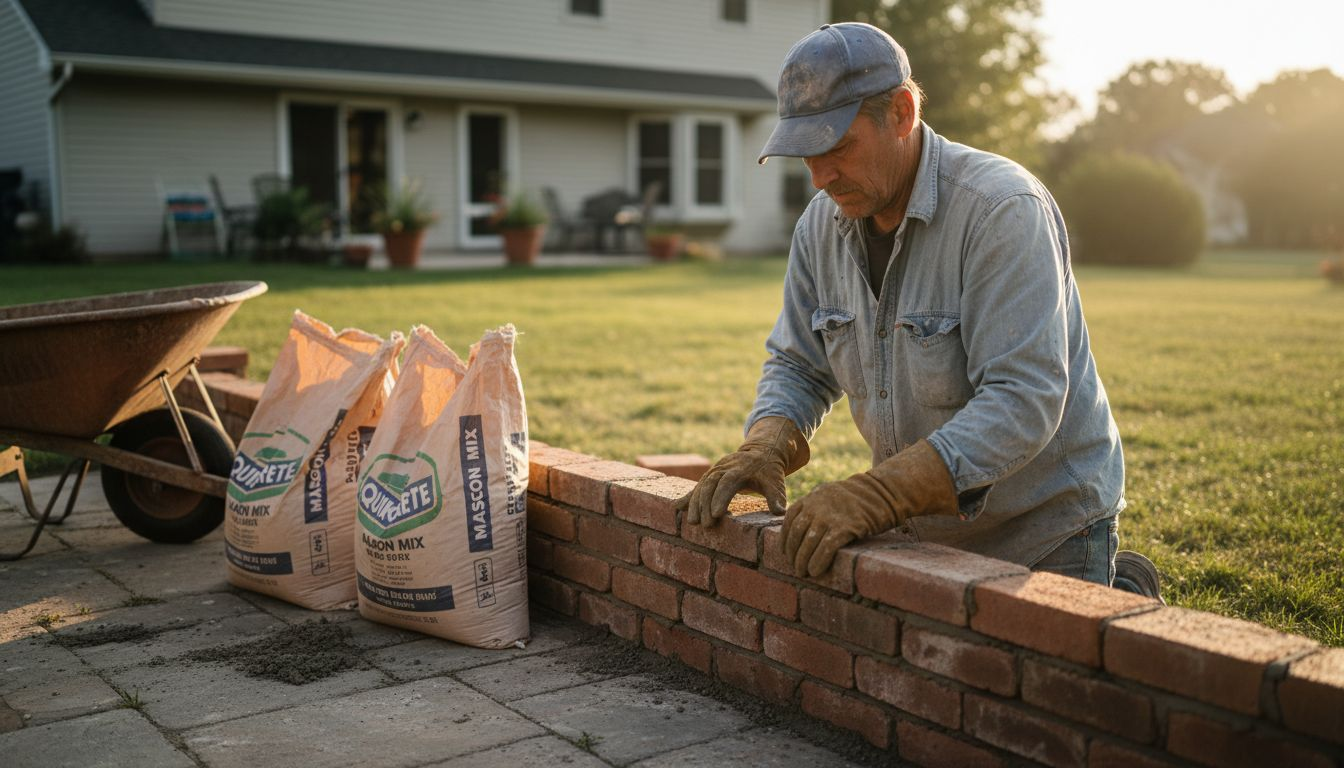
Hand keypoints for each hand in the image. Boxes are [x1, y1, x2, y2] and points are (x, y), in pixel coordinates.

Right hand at [676, 416, 807, 525]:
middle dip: (704, 504)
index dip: (720, 498)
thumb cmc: (769, 470)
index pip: (727, 482)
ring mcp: (715, 471)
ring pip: (701, 486)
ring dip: (694, 504)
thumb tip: (780, 512)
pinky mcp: (710, 476)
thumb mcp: (776, 481)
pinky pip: (697, 487)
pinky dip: (687, 497)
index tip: (716, 515)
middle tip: (704, 525)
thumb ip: (776, 496)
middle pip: (710, 484)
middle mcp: (724, 468)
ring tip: (692, 523)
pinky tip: (677, 509)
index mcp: (740, 469)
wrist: (761, 451)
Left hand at [780, 439, 958, 576]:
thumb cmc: (858, 498)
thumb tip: (805, 528)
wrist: (883, 491)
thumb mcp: (831, 494)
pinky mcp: (845, 528)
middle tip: (794, 567)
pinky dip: (818, 562)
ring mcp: (830, 517)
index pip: (789, 519)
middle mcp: (816, 506)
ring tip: (804, 572)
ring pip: (808, 543)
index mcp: (811, 497)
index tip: (784, 552)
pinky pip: (826, 549)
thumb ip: (816, 507)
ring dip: (803, 561)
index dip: (784, 538)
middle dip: (793, 553)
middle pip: (796, 534)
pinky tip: (816, 571)